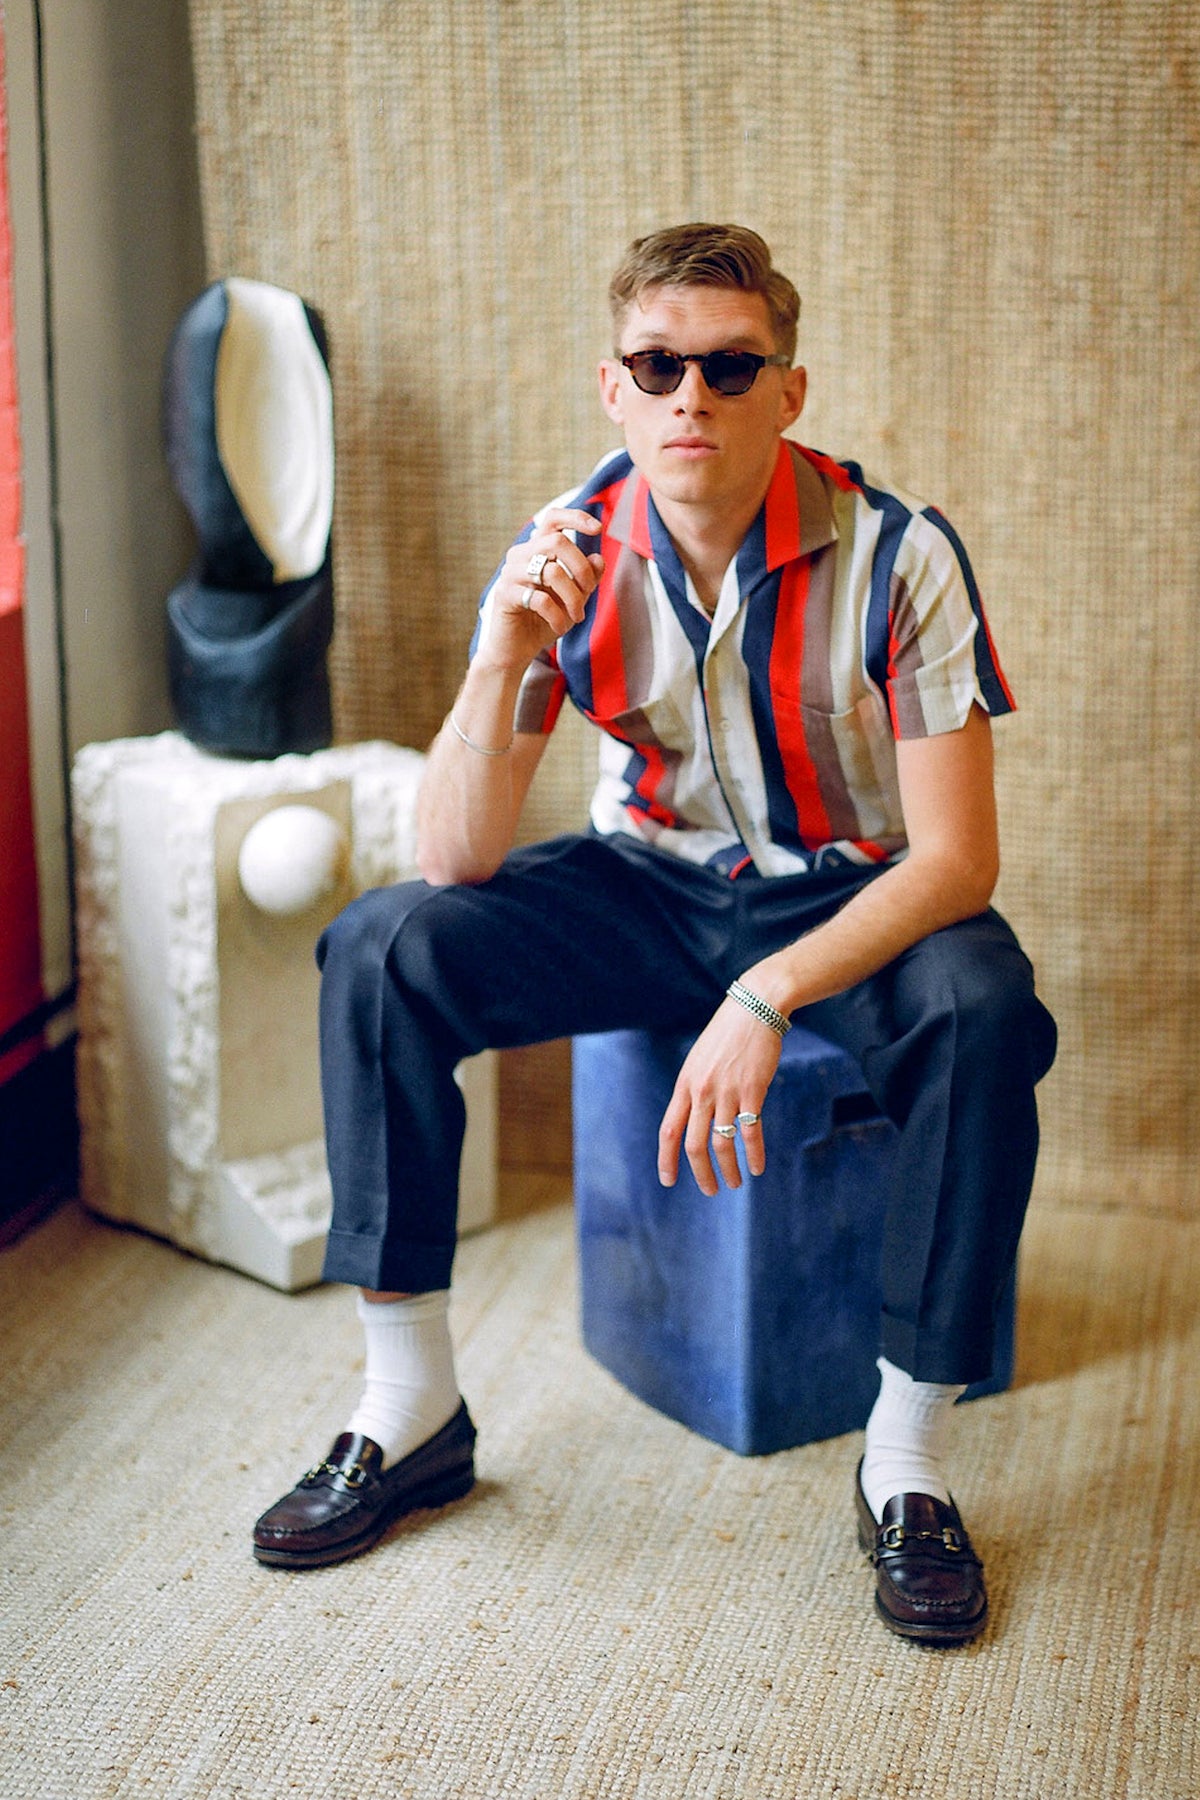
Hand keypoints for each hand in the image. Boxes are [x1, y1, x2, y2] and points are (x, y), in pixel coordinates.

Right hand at [484, 508, 603, 665]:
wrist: (517, 649)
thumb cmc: (545, 620)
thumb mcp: (574, 598)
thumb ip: (586, 578)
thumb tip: (598, 558)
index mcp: (537, 550)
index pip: (553, 518)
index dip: (575, 517)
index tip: (597, 529)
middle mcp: (521, 555)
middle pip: (558, 542)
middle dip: (581, 569)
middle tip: (587, 594)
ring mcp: (510, 573)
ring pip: (552, 571)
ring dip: (573, 597)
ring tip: (576, 617)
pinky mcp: (504, 594)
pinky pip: (540, 598)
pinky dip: (557, 615)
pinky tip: (560, 627)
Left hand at [657, 997, 781, 1196]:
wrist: (755, 1007)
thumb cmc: (728, 1034)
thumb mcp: (700, 1059)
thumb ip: (695, 1087)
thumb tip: (694, 1117)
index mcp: (685, 1084)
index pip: (668, 1130)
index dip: (666, 1159)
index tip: (668, 1180)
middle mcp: (702, 1091)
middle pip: (694, 1144)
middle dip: (701, 1174)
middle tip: (711, 1191)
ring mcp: (727, 1091)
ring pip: (722, 1143)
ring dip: (728, 1169)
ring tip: (735, 1183)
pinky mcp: (753, 1090)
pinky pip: (751, 1132)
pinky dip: (754, 1155)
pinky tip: (757, 1167)